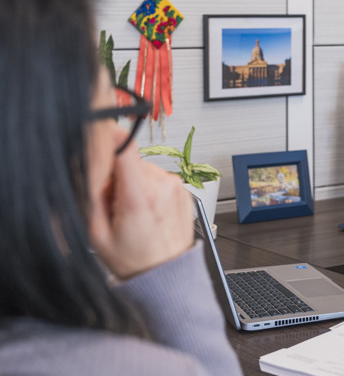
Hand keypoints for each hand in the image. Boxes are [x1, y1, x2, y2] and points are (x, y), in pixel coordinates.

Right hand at [87, 140, 193, 279]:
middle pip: (130, 161)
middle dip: (117, 177)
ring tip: (134, 213)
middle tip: (115, 206)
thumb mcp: (98, 234)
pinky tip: (148, 212)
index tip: (100, 140)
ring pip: (144, 169)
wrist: (168, 274)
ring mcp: (175, 186)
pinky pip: (158, 179)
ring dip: (134, 184)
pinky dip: (149, 190)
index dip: (110, 139)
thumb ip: (92, 197)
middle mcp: (162, 186)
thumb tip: (90, 166)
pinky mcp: (182, 190)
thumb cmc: (136, 260)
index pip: (125, 146)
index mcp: (139, 195)